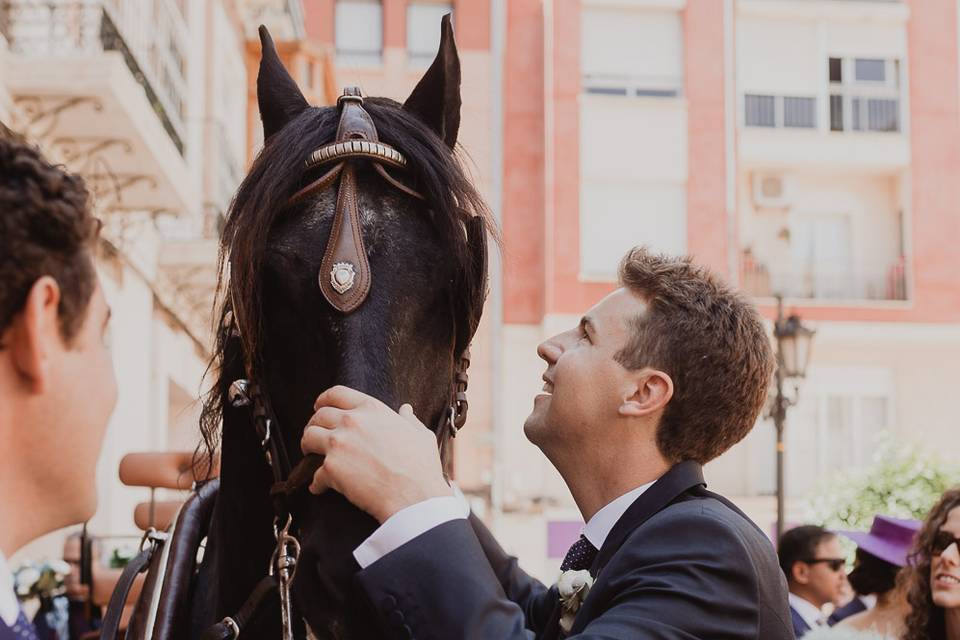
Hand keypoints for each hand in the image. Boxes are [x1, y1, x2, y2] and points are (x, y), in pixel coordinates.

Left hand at [301, 385, 451, 522]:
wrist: (414, 496)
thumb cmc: (421, 467)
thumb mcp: (421, 435)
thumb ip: (409, 420)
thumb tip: (406, 410)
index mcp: (372, 409)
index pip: (337, 394)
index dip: (324, 400)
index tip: (319, 407)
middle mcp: (352, 421)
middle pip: (319, 416)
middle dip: (313, 424)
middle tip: (315, 435)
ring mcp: (339, 443)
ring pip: (309, 437)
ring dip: (308, 446)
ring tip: (311, 455)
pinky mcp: (331, 468)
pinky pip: (314, 474)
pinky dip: (316, 482)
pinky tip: (320, 487)